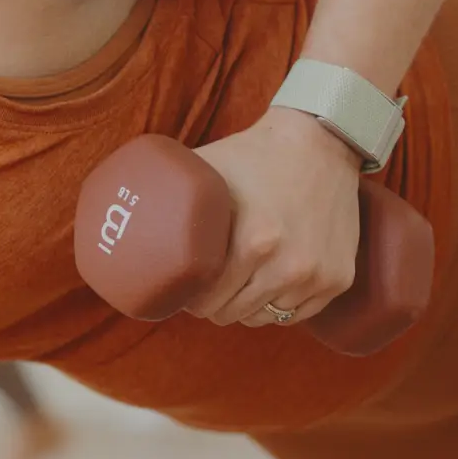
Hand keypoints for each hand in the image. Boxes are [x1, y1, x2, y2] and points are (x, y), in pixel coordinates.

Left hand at [186, 107, 364, 329]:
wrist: (322, 140)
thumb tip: (117, 224)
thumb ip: (166, 203)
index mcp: (254, 245)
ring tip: (237, 281)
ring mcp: (318, 275)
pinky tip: (267, 283)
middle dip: (213, 304)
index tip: (183, 288)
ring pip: (263, 318)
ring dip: (246, 306)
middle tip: (207, 286)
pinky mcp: (339, 278)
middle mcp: (290, 266)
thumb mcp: (204, 174)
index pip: (204, 302)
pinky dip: (280, 305)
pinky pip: (296, 314)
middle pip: (231, 314)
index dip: (187, 298)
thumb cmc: (252, 156)